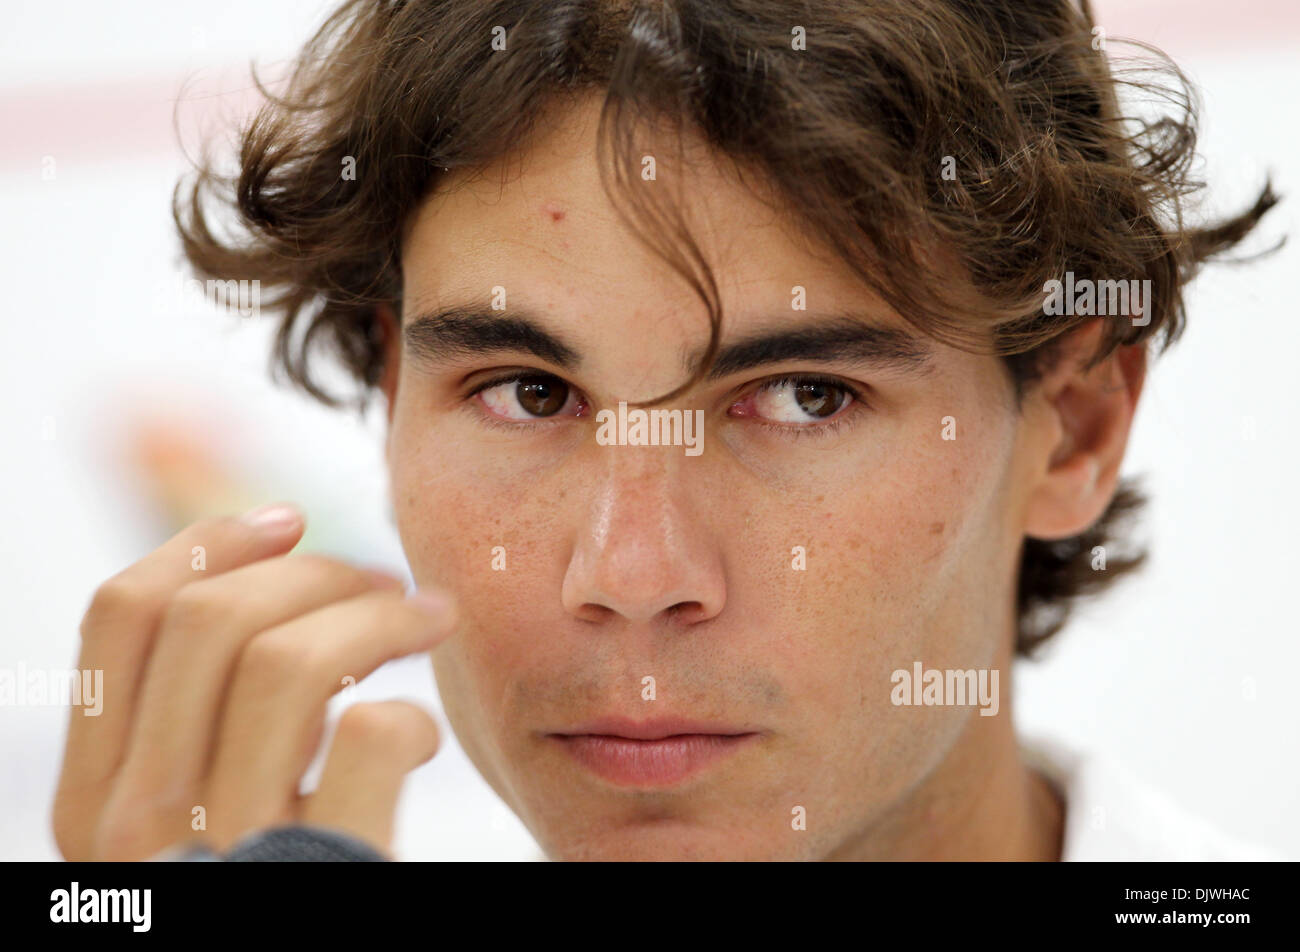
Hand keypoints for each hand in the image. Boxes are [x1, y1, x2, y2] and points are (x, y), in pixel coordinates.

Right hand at [52, 503, 455, 860]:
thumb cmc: (267, 885)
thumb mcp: (189, 811)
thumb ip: (194, 719)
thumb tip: (260, 564)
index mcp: (94, 800)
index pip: (120, 617)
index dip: (209, 544)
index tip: (288, 520)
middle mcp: (135, 828)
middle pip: (211, 620)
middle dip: (314, 572)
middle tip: (384, 580)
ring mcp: (227, 855)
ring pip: (288, 661)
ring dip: (377, 616)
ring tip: (429, 622)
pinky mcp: (323, 879)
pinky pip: (366, 741)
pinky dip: (406, 714)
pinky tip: (420, 732)